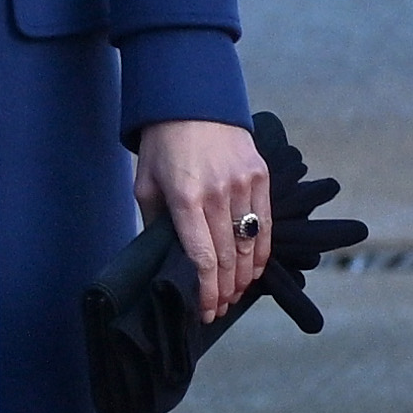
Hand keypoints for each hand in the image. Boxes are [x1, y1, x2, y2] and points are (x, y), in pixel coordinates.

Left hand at [133, 118, 272, 322]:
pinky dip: (262, 252)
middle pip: (227, 258)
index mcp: (185, 198)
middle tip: (219, 309)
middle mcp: (218, 193)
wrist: (192, 100)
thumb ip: (156, 224)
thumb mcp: (146, 185)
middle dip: (224, 291)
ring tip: (235, 295)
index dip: (205, 291)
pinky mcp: (260, 175)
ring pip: (249, 245)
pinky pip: (266, 224)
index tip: (205, 311)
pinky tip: (254, 269)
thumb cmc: (163, 145)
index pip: (201, 258)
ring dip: (244, 277)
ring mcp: (243, 183)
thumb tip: (166, 261)